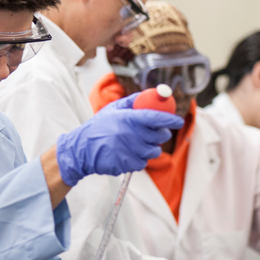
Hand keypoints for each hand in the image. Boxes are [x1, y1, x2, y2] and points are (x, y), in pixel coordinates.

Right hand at [55, 93, 183, 185]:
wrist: (81, 150)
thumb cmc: (98, 128)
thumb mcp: (112, 110)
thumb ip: (132, 102)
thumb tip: (152, 94)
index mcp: (127, 118)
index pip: (156, 117)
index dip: (170, 119)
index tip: (178, 120)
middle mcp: (130, 134)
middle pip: (159, 136)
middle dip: (161, 134)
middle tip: (155, 132)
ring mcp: (129, 151)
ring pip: (153, 151)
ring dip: (149, 148)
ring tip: (136, 144)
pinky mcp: (127, 164)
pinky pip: (143, 163)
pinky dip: (139, 159)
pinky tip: (127, 153)